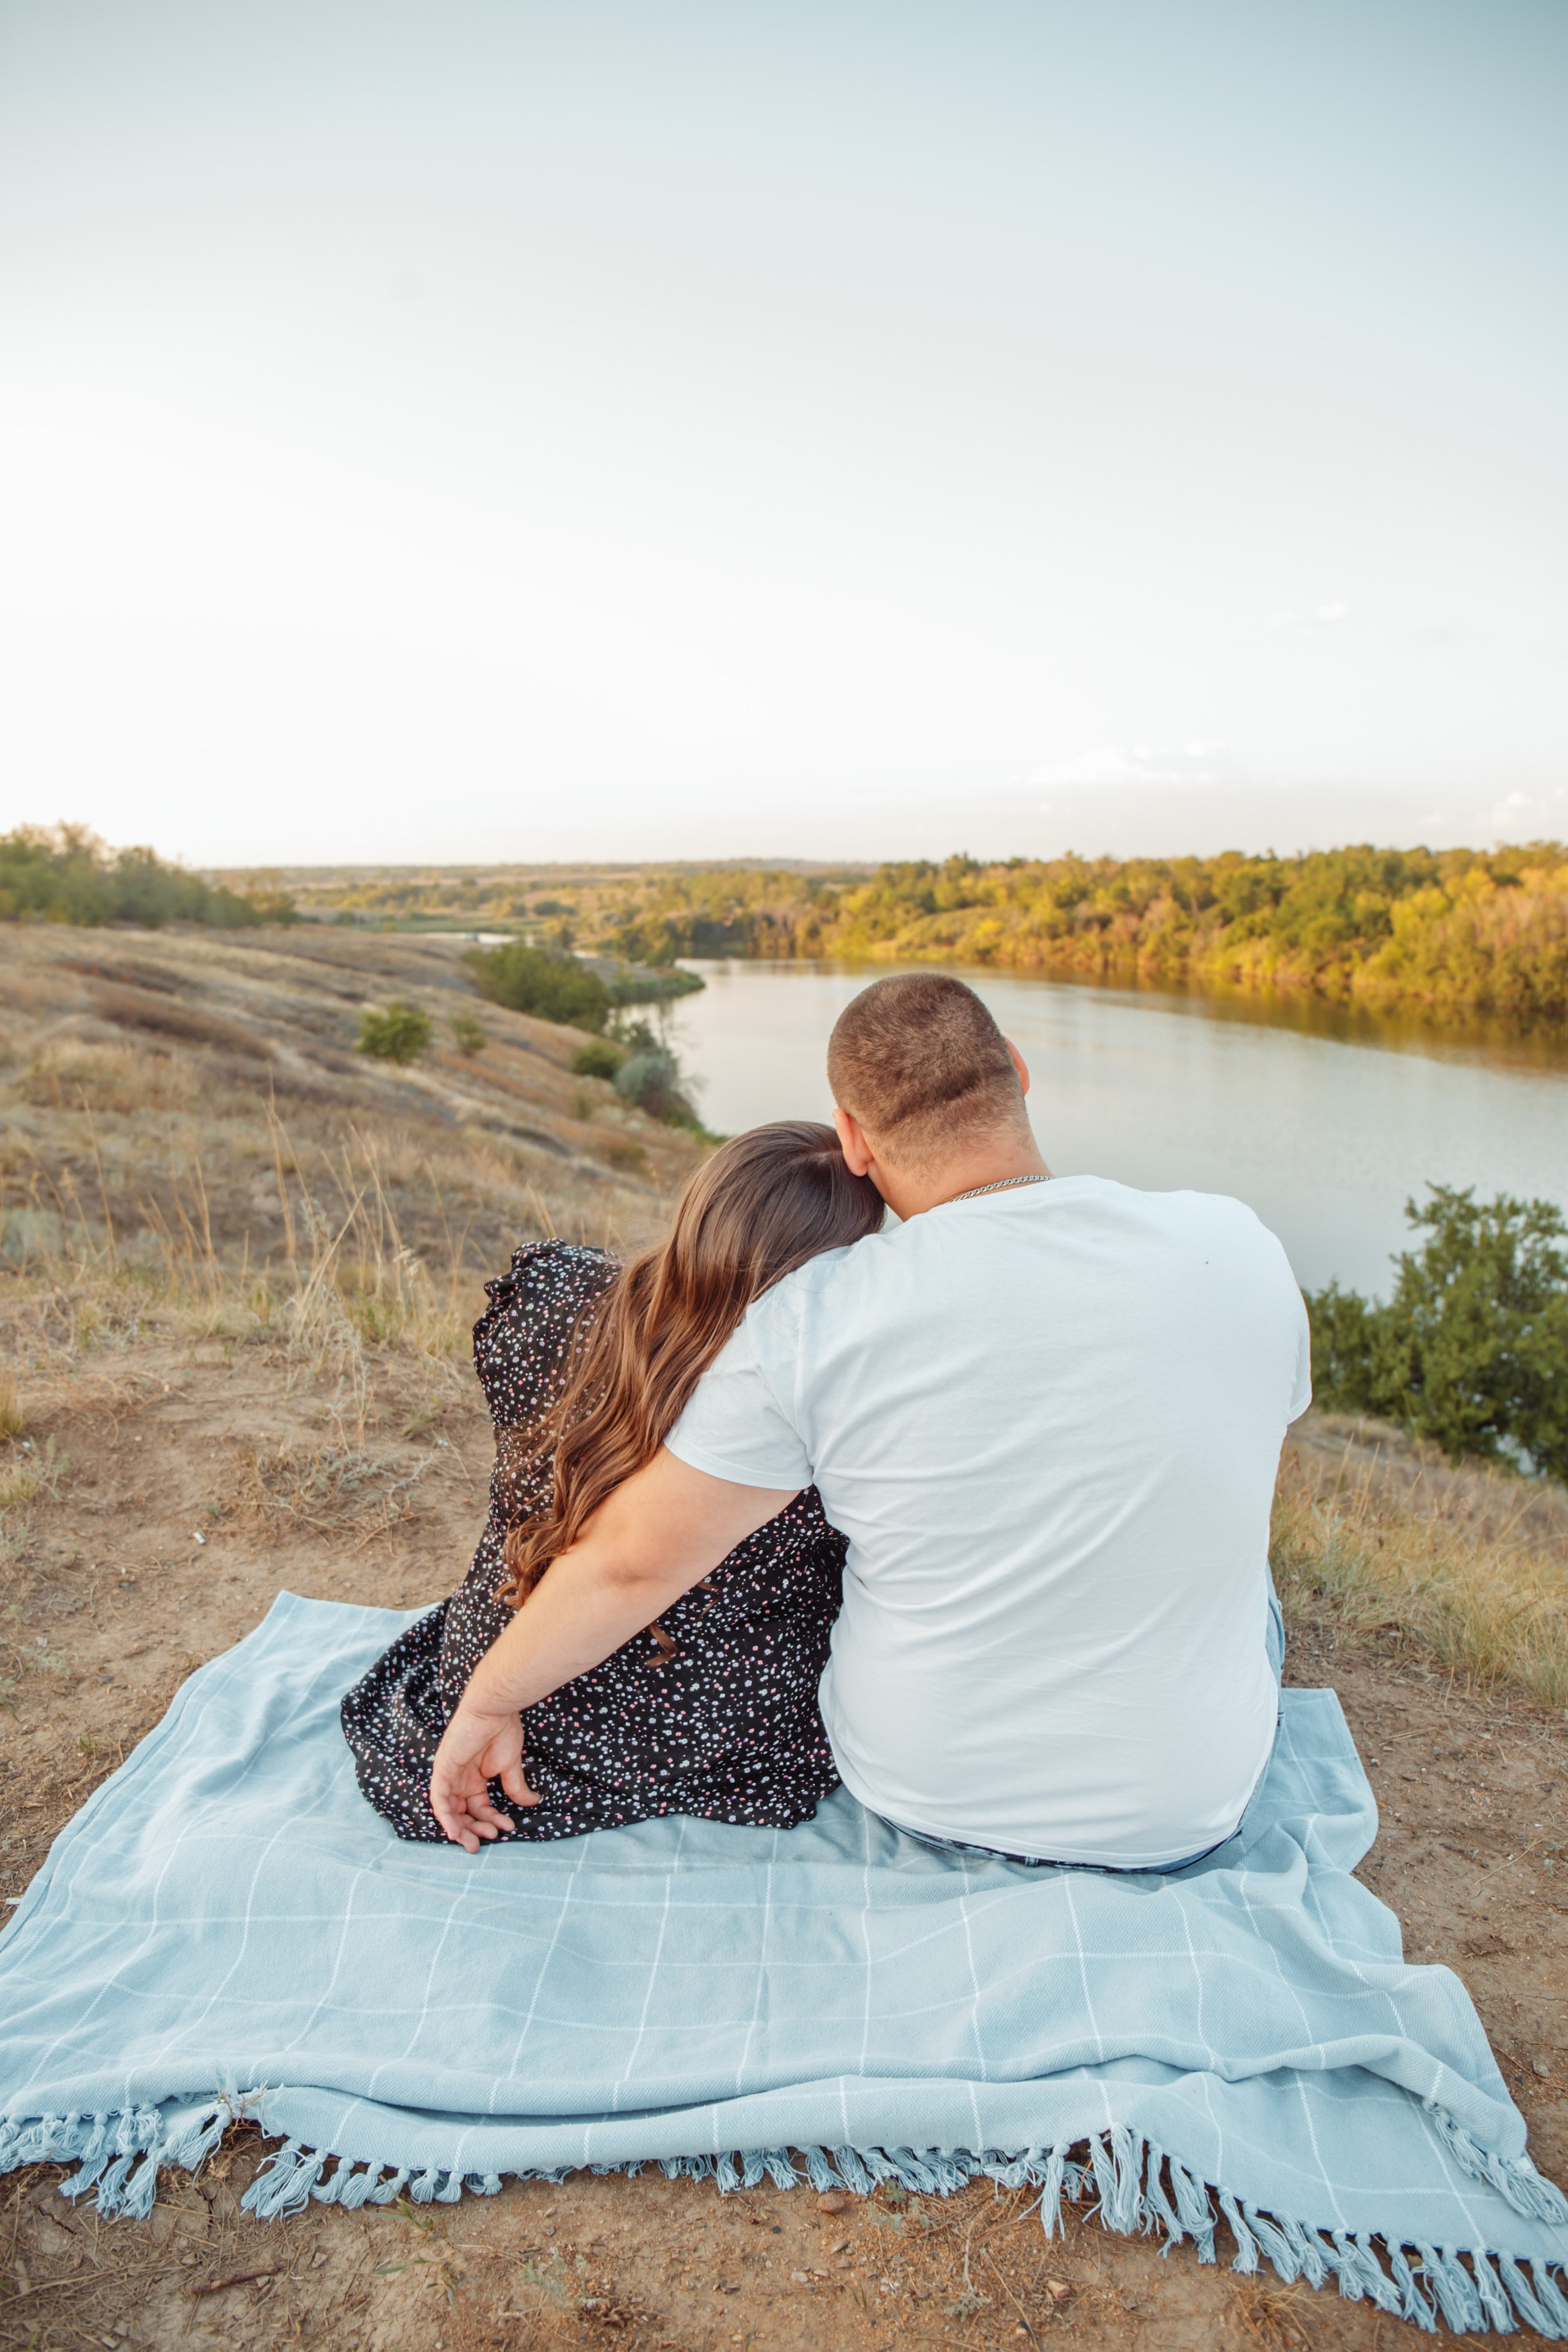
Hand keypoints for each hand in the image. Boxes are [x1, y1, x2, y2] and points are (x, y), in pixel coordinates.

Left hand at [429, 1699, 536, 1852]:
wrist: (494, 1710)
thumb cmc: (502, 1731)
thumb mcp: (509, 1766)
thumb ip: (515, 1786)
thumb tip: (532, 1803)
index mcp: (474, 1778)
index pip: (479, 1807)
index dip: (492, 1820)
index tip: (509, 1827)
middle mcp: (459, 1779)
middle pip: (462, 1813)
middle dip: (474, 1830)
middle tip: (486, 1842)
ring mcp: (449, 1775)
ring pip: (449, 1811)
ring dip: (460, 1829)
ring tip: (475, 1842)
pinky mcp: (442, 1770)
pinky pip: (439, 1799)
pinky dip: (446, 1817)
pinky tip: (455, 1832)